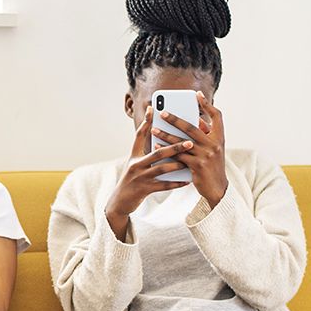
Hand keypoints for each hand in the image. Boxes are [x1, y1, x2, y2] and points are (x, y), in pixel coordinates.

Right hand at [105, 106, 193, 239]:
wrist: (119, 201)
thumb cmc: (131, 180)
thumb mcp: (134, 164)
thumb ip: (145, 152)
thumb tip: (162, 141)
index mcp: (133, 156)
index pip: (139, 136)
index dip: (146, 122)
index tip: (153, 109)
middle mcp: (136, 165)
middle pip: (157, 153)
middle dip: (174, 147)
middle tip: (189, 142)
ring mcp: (140, 178)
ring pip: (161, 169)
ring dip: (178, 165)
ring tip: (190, 161)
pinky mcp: (144, 189)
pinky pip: (163, 185)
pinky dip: (176, 183)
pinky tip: (187, 180)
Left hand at [152, 91, 227, 206]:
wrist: (218, 188)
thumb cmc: (212, 166)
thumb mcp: (213, 149)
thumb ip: (206, 135)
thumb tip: (197, 120)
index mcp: (220, 137)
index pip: (217, 116)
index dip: (207, 105)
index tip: (197, 95)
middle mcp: (214, 144)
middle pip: (193, 127)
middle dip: (176, 119)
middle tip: (162, 112)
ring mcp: (206, 155)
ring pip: (182, 142)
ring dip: (166, 135)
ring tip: (154, 129)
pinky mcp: (197, 166)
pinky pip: (178, 156)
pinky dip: (166, 150)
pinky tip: (156, 146)